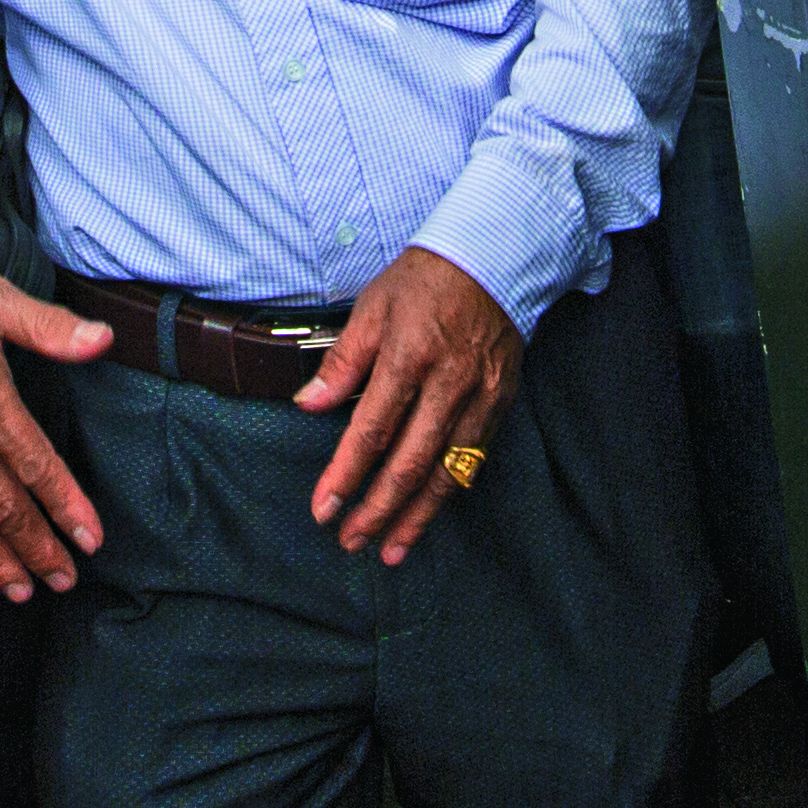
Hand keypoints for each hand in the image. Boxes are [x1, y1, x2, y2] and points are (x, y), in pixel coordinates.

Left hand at [293, 245, 524, 562]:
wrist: (493, 259)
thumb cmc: (424, 280)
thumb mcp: (372, 308)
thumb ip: (342, 362)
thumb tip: (307, 404)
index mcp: (409, 356)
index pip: (371, 431)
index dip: (345, 475)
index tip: (323, 508)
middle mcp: (448, 383)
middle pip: (409, 463)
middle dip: (378, 510)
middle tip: (351, 541)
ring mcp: (480, 396)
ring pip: (446, 472)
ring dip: (416, 516)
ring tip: (390, 549)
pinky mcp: (500, 403)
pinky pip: (473, 458)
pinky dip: (449, 491)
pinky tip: (428, 513)